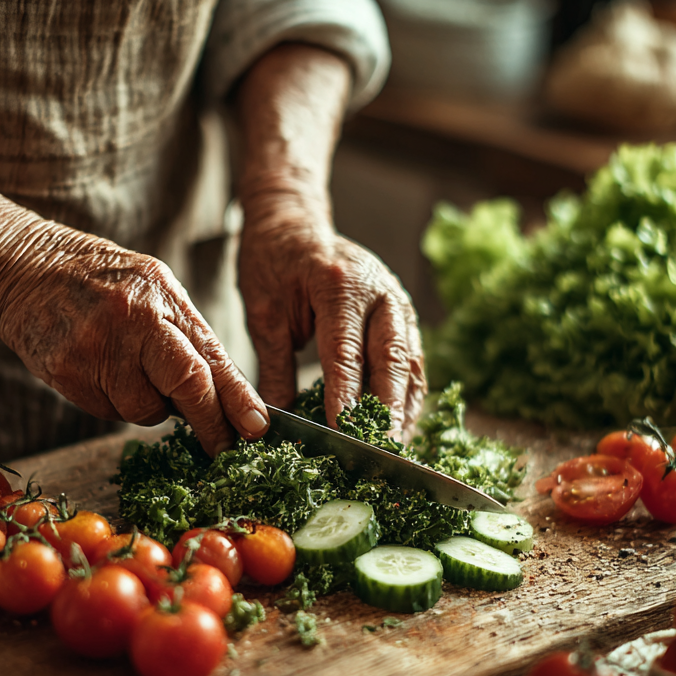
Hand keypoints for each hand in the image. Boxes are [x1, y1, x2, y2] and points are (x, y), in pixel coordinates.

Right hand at [0, 225, 268, 455]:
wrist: (20, 266)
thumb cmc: (97, 279)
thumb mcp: (152, 287)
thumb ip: (187, 336)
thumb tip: (226, 396)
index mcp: (161, 296)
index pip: (209, 357)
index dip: (237, 398)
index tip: (257, 427)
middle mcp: (132, 320)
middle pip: (186, 385)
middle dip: (210, 421)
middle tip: (221, 444)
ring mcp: (96, 347)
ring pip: (145, 410)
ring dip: (149, 405)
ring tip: (127, 370)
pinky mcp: (66, 371)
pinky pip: (108, 410)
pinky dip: (113, 401)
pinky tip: (98, 370)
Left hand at [239, 192, 425, 436]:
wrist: (294, 222)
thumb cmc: (273, 263)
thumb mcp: (263, 312)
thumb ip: (272, 367)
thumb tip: (273, 422)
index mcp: (340, 285)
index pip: (345, 353)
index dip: (346, 398)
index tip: (343, 436)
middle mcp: (380, 292)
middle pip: (390, 360)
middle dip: (387, 411)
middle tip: (381, 452)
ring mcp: (399, 302)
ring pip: (409, 364)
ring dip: (405, 408)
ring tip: (396, 449)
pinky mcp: (404, 316)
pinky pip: (412, 361)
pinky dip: (409, 395)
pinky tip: (403, 425)